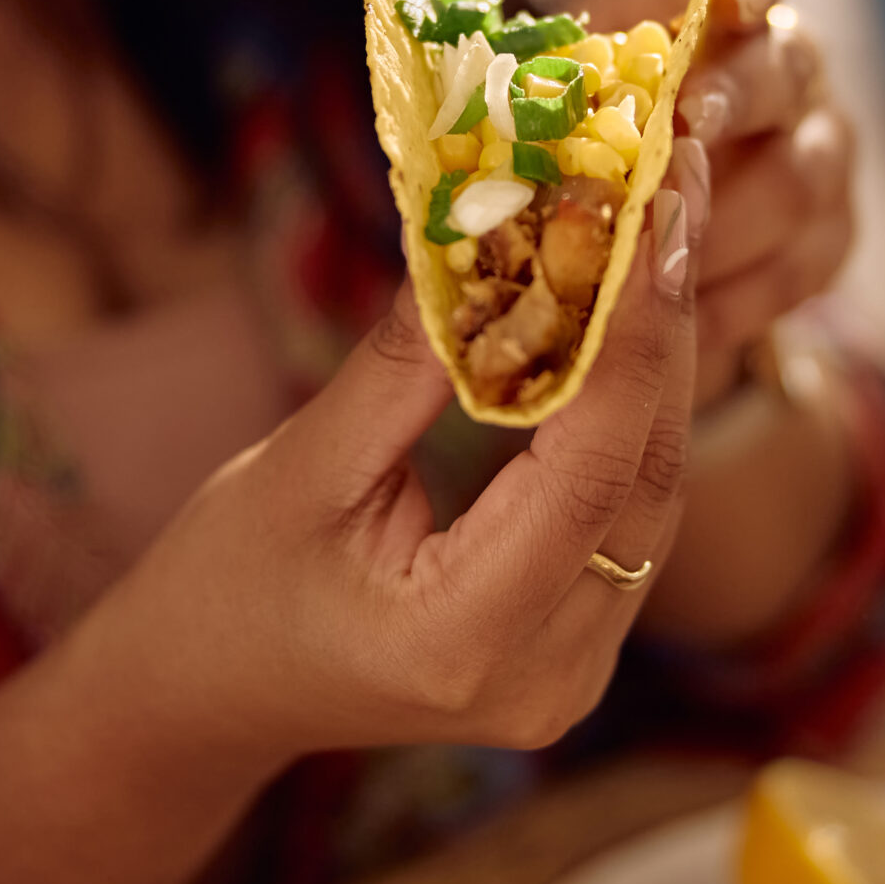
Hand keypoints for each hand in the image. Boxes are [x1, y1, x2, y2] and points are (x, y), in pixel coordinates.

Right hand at [58, 192, 706, 775]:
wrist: (209, 695)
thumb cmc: (228, 582)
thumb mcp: (300, 463)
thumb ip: (407, 362)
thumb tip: (492, 233)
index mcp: (461, 638)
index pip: (590, 467)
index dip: (631, 332)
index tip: (648, 212)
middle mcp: (545, 677)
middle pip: (648, 479)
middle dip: (666, 325)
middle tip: (676, 188)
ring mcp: (572, 675)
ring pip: (656, 495)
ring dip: (660, 361)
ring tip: (661, 232)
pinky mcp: (578, 650)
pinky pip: (632, 517)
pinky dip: (632, 415)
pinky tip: (630, 320)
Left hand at [572, 0, 853, 407]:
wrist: (635, 205)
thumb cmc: (579, 130)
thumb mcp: (553, 96)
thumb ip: (537, 96)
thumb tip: (470, 126)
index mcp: (720, 7)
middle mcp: (788, 68)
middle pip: (786, 67)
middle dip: (736, 97)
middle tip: (683, 126)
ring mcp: (819, 150)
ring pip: (801, 178)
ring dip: (728, 219)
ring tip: (657, 252)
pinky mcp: (828, 235)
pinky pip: (802, 267)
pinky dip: (742, 297)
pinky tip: (687, 325)